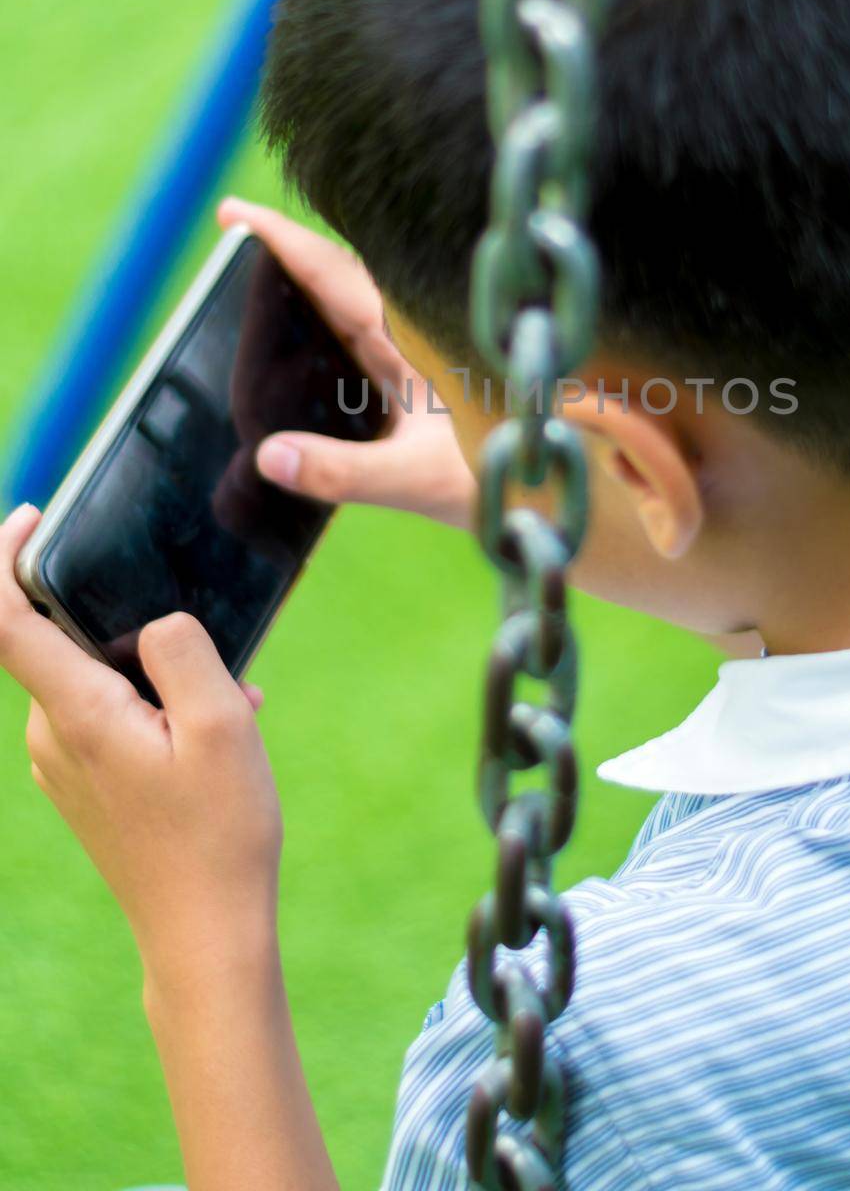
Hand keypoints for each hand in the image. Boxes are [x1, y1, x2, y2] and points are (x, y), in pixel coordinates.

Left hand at [1, 505, 280, 992]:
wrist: (205, 933)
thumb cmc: (219, 830)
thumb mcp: (222, 722)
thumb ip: (182, 650)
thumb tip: (158, 621)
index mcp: (75, 712)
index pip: (4, 618)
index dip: (3, 555)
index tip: (33, 514)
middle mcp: (51, 736)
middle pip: (64, 642)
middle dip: (133, 625)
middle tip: (210, 653)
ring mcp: (64, 766)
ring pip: (97, 681)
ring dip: (158, 674)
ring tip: (230, 710)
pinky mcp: (84, 787)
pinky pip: (108, 718)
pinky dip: (157, 708)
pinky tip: (215, 738)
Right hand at [217, 198, 475, 529]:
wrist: (563, 490)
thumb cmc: (504, 477)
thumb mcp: (418, 479)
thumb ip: (342, 472)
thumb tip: (267, 455)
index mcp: (415, 339)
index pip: (333, 275)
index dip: (281, 241)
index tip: (232, 213)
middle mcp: (421, 332)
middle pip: (342, 272)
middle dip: (287, 246)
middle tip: (232, 222)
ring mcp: (427, 348)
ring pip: (361, 293)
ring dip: (312, 274)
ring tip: (260, 259)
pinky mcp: (432, 372)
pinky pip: (375, 324)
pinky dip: (334, 310)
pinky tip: (313, 322)